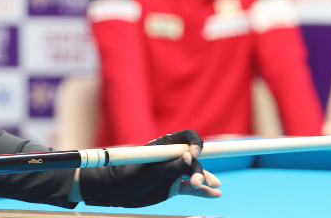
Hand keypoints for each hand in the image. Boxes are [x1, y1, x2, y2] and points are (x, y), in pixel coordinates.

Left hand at [78, 130, 221, 207]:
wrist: (115, 192)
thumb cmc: (126, 176)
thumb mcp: (146, 173)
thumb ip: (168, 167)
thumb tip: (189, 158)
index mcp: (164, 145)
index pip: (187, 137)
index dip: (195, 143)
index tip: (195, 154)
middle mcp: (172, 157)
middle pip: (194, 159)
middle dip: (198, 169)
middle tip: (194, 182)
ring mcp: (174, 172)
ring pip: (194, 173)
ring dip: (203, 179)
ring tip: (210, 188)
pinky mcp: (174, 186)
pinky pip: (192, 188)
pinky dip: (204, 191)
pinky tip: (215, 194)